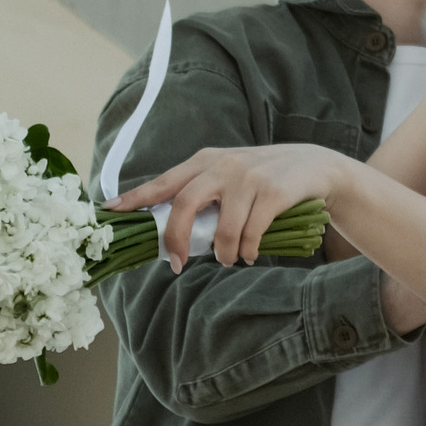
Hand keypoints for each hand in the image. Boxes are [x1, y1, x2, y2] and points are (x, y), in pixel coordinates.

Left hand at [110, 142, 345, 268]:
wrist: (314, 166)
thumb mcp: (228, 176)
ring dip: (224, 253)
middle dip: (177, 240)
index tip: (111, 212)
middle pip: (184, 205)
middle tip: (178, 264)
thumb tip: (169, 234)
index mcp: (204, 161)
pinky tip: (251, 253)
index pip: (162, 182)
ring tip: (229, 258)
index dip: (135, 198)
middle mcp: (222, 165)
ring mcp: (248, 178)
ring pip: (223, 229)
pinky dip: (248, 251)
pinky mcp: (274, 192)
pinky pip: (251, 234)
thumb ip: (201, 195)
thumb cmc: (262, 179)